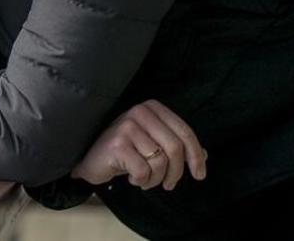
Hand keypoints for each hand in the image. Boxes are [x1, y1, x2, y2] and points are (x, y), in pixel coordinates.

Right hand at [70, 99, 207, 190]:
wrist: (89, 159)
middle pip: (175, 148)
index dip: (196, 156)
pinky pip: (143, 170)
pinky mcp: (117, 144)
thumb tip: (204, 155)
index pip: (184, 132)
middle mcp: (139, 112)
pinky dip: (141, 181)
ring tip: (146, 180)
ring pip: (160, 162)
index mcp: (152, 108)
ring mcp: (127, 127)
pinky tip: (132, 178)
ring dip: (156, 179)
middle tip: (170, 184)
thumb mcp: (152, 144)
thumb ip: (176, 146)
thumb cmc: (124, 152)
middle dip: (176, 172)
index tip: (199, 175)